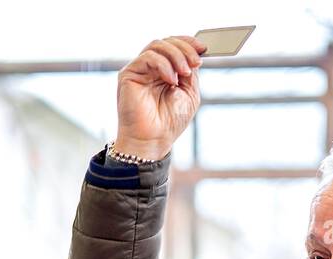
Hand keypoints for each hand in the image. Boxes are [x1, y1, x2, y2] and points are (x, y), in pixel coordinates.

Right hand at [114, 35, 207, 159]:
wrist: (152, 140)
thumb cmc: (169, 122)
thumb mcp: (189, 93)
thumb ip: (191, 73)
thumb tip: (193, 54)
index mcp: (164, 71)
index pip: (174, 46)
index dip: (188, 42)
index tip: (203, 48)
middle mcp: (150, 68)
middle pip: (166, 42)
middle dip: (184, 48)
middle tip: (196, 61)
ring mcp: (139, 70)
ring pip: (157, 45)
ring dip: (176, 55)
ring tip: (185, 73)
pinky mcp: (128, 74)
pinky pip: (147, 57)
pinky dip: (163, 65)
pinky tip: (171, 80)